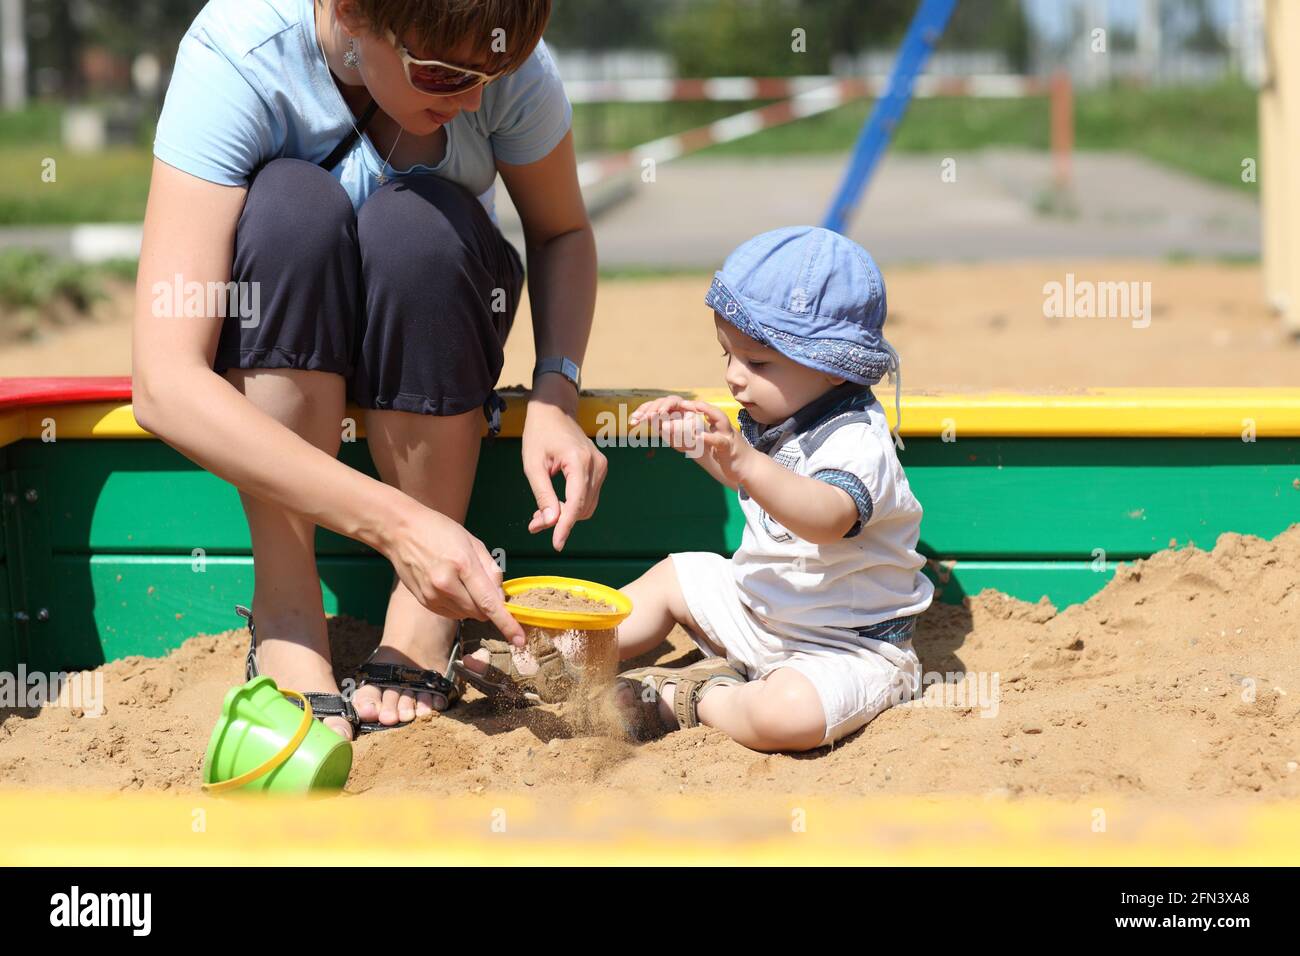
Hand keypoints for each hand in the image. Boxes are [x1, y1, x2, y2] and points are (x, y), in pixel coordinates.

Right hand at [383, 502, 524, 645]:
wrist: (401, 531)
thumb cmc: (440, 531)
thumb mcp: (473, 542)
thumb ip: (491, 570)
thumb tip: (501, 597)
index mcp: (462, 565)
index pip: (489, 602)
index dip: (506, 623)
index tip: (519, 639)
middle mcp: (445, 585)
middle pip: (480, 612)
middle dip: (489, 604)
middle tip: (482, 582)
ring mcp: (432, 596)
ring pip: (467, 615)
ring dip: (473, 604)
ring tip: (462, 579)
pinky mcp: (425, 602)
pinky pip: (452, 613)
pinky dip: (459, 604)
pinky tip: (452, 585)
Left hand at [522, 380, 607, 551]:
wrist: (554, 410)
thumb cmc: (540, 433)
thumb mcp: (533, 464)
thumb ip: (542, 494)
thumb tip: (550, 522)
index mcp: (579, 461)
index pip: (576, 503)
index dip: (566, 526)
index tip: (556, 544)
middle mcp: (596, 465)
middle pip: (582, 508)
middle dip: (560, 521)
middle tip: (534, 524)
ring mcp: (601, 467)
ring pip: (587, 505)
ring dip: (565, 515)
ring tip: (540, 515)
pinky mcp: (599, 469)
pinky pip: (588, 496)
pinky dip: (572, 505)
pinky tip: (553, 505)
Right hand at [628, 395, 706, 456]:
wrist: (693, 439)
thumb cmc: (696, 435)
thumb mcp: (691, 432)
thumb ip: (679, 429)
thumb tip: (664, 427)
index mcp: (683, 404)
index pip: (672, 400)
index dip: (666, 406)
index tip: (660, 413)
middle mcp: (671, 404)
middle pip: (659, 402)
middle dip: (651, 411)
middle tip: (645, 419)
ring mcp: (662, 408)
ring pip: (650, 407)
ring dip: (642, 414)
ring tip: (634, 421)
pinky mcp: (655, 415)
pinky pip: (645, 413)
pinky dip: (639, 417)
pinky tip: (632, 421)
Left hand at [679, 399, 753, 484]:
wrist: (751, 469)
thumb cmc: (732, 457)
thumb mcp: (719, 444)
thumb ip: (709, 436)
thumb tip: (692, 433)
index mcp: (722, 429)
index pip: (710, 413)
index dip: (697, 407)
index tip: (682, 403)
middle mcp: (726, 430)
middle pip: (715, 412)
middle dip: (701, 405)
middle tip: (683, 403)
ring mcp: (729, 438)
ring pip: (721, 420)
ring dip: (709, 412)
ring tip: (696, 407)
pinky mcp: (730, 450)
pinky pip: (720, 441)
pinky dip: (710, 437)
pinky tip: (699, 436)